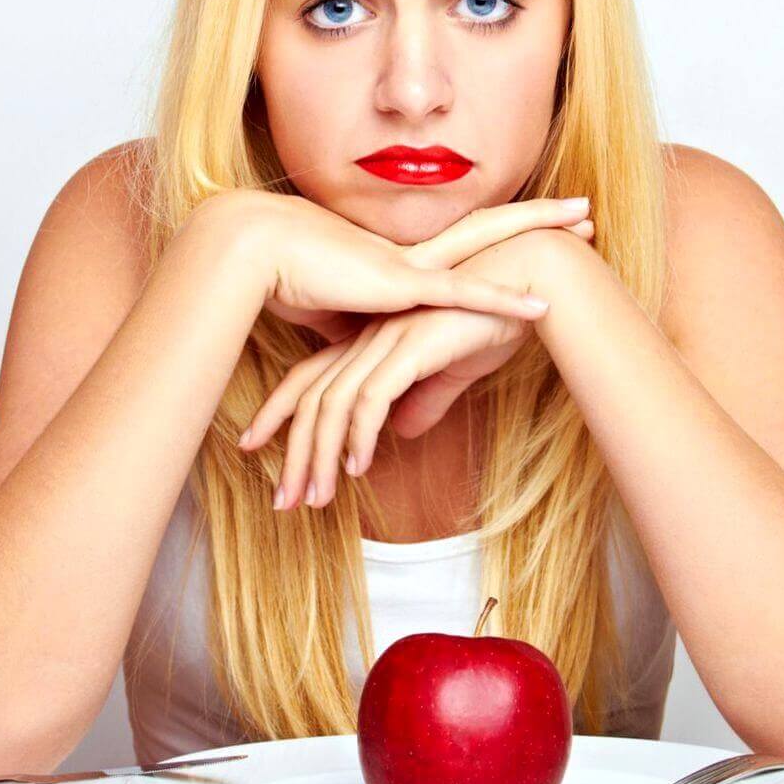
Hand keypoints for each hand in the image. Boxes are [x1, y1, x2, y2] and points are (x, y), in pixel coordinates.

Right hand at [190, 189, 592, 340]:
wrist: (252, 252)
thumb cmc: (283, 278)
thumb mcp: (332, 311)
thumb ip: (358, 329)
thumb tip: (369, 352)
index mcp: (399, 259)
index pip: (464, 239)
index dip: (502, 230)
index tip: (538, 222)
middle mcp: (414, 253)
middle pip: (492, 225)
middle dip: (540, 216)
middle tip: (585, 208)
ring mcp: (412, 264)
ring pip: (492, 244)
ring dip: (542, 233)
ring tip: (588, 223)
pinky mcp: (400, 286)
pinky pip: (464, 295)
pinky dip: (504, 301)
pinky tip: (542, 306)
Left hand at [236, 224, 593, 509]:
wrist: (529, 283)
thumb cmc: (495, 319)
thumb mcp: (453, 370)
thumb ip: (425, 399)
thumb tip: (404, 433)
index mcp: (372, 340)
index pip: (309, 379)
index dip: (279, 413)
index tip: (255, 447)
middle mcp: (369, 340)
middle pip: (310, 399)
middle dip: (292, 453)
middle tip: (282, 500)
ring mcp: (387, 342)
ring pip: (332, 405)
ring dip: (320, 458)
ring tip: (315, 500)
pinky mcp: (410, 348)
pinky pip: (371, 400)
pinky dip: (358, 437)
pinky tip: (357, 467)